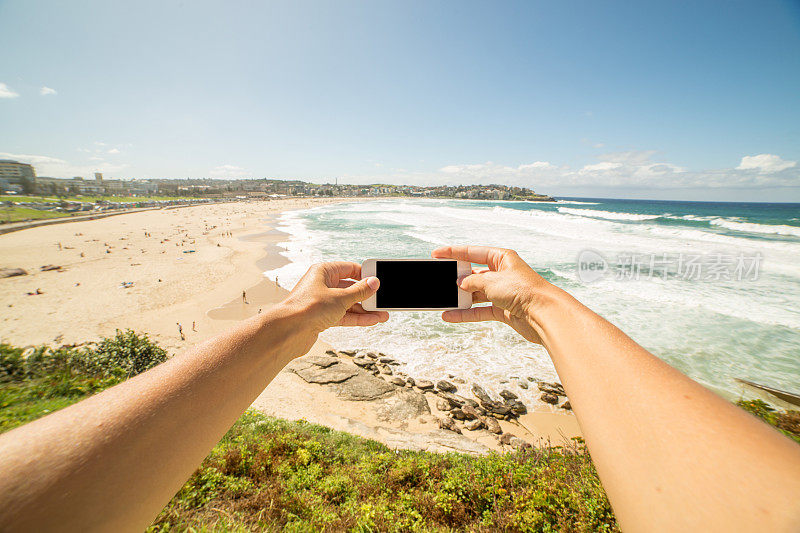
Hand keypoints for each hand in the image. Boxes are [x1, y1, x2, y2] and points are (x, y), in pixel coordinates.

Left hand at [281, 262, 388, 333]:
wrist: (288, 332)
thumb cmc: (309, 308)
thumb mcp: (341, 298)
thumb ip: (360, 291)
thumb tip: (374, 283)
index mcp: (323, 271)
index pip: (349, 268)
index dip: (365, 275)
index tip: (378, 282)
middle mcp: (322, 284)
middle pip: (350, 287)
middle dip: (367, 296)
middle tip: (383, 300)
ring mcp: (322, 302)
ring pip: (348, 303)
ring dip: (365, 310)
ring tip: (382, 314)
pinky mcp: (321, 318)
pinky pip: (343, 315)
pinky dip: (357, 318)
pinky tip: (372, 321)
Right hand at [432, 246, 558, 343]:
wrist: (544, 314)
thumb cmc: (524, 291)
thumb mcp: (491, 281)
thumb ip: (472, 281)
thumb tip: (461, 284)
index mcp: (502, 258)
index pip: (473, 252)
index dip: (454, 252)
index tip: (437, 254)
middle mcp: (502, 274)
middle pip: (474, 273)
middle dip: (457, 278)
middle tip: (439, 279)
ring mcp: (502, 292)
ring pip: (476, 293)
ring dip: (460, 298)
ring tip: (443, 299)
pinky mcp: (503, 309)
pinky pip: (479, 310)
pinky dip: (466, 314)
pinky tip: (451, 315)